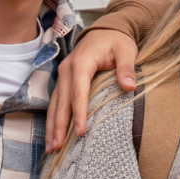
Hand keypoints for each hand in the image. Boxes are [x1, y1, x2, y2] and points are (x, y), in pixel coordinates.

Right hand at [45, 25, 140, 152]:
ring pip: (54, 104)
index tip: (80, 132)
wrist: (105, 31)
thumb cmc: (116, 42)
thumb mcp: (126, 50)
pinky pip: (56, 102)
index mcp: (82, 63)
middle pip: (62, 102)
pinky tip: (53, 134)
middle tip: (56, 148)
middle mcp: (67, 69)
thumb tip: (129, 87)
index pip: (79, 92)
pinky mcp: (64, 81)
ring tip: (50, 148)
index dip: (79, 113)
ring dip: (52, 126)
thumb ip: (126, 68)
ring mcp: (63, 75)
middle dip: (59, 126)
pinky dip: (53, 119)